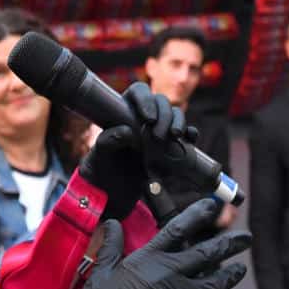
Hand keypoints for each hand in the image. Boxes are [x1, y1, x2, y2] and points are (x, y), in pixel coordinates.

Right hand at [52, 198, 248, 288]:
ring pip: (216, 283)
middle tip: (246, 237)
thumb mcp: (100, 272)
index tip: (214, 205)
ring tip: (240, 269)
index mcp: (147, 259)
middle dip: (230, 243)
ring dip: (231, 275)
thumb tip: (113, 223)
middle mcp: (168, 276)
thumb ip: (111, 245)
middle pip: (207, 253)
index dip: (199, 213)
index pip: (179, 228)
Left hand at [76, 82, 187, 218]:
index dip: (145, 99)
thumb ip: (107, 142)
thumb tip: (127, 131)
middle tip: (158, 136)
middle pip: (160, 102)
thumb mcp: (97, 157)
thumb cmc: (100, 171)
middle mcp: (143, 118)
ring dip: (178, 121)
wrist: (112, 196)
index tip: (147, 118)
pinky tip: (191, 138)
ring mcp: (159, 132)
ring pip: (175, 115)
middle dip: (164, 115)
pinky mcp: (171, 147)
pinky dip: (191, 134)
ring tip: (175, 136)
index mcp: (124, 112)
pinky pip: (186, 135)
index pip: (138, 92)